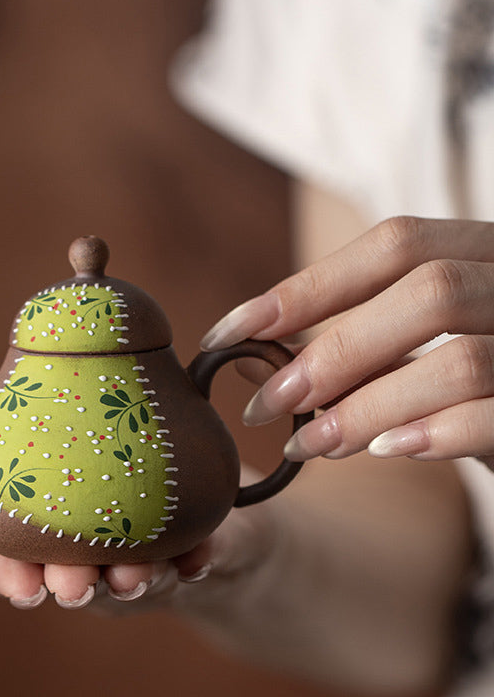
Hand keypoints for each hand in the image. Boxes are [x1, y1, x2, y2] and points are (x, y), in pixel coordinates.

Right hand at [0, 477, 276, 613]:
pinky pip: (198, 562)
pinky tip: (196, 559)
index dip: (9, 577)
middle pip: (69, 581)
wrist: (201, 520)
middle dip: (68, 584)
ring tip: (133, 574)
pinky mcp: (200, 556)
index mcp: (48, 543)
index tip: (16, 584)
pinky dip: (195, 561)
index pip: (14, 567)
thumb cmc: (103, 487)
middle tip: (71, 586)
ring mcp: (145, 564)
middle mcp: (92, 561)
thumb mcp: (42, 481)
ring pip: (130, 580)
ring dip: (129, 580)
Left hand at [202, 217, 493, 470]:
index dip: (305, 287)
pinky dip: (435, 434)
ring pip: (461, 359)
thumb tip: (265, 356)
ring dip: (368, 407)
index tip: (228, 331)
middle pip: (428, 291)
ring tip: (312, 443)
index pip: (395, 244)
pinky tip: (389, 452)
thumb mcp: (424, 347)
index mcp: (488, 251)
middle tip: (264, 404)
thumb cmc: (478, 386)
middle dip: (331, 351)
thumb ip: (366, 341)